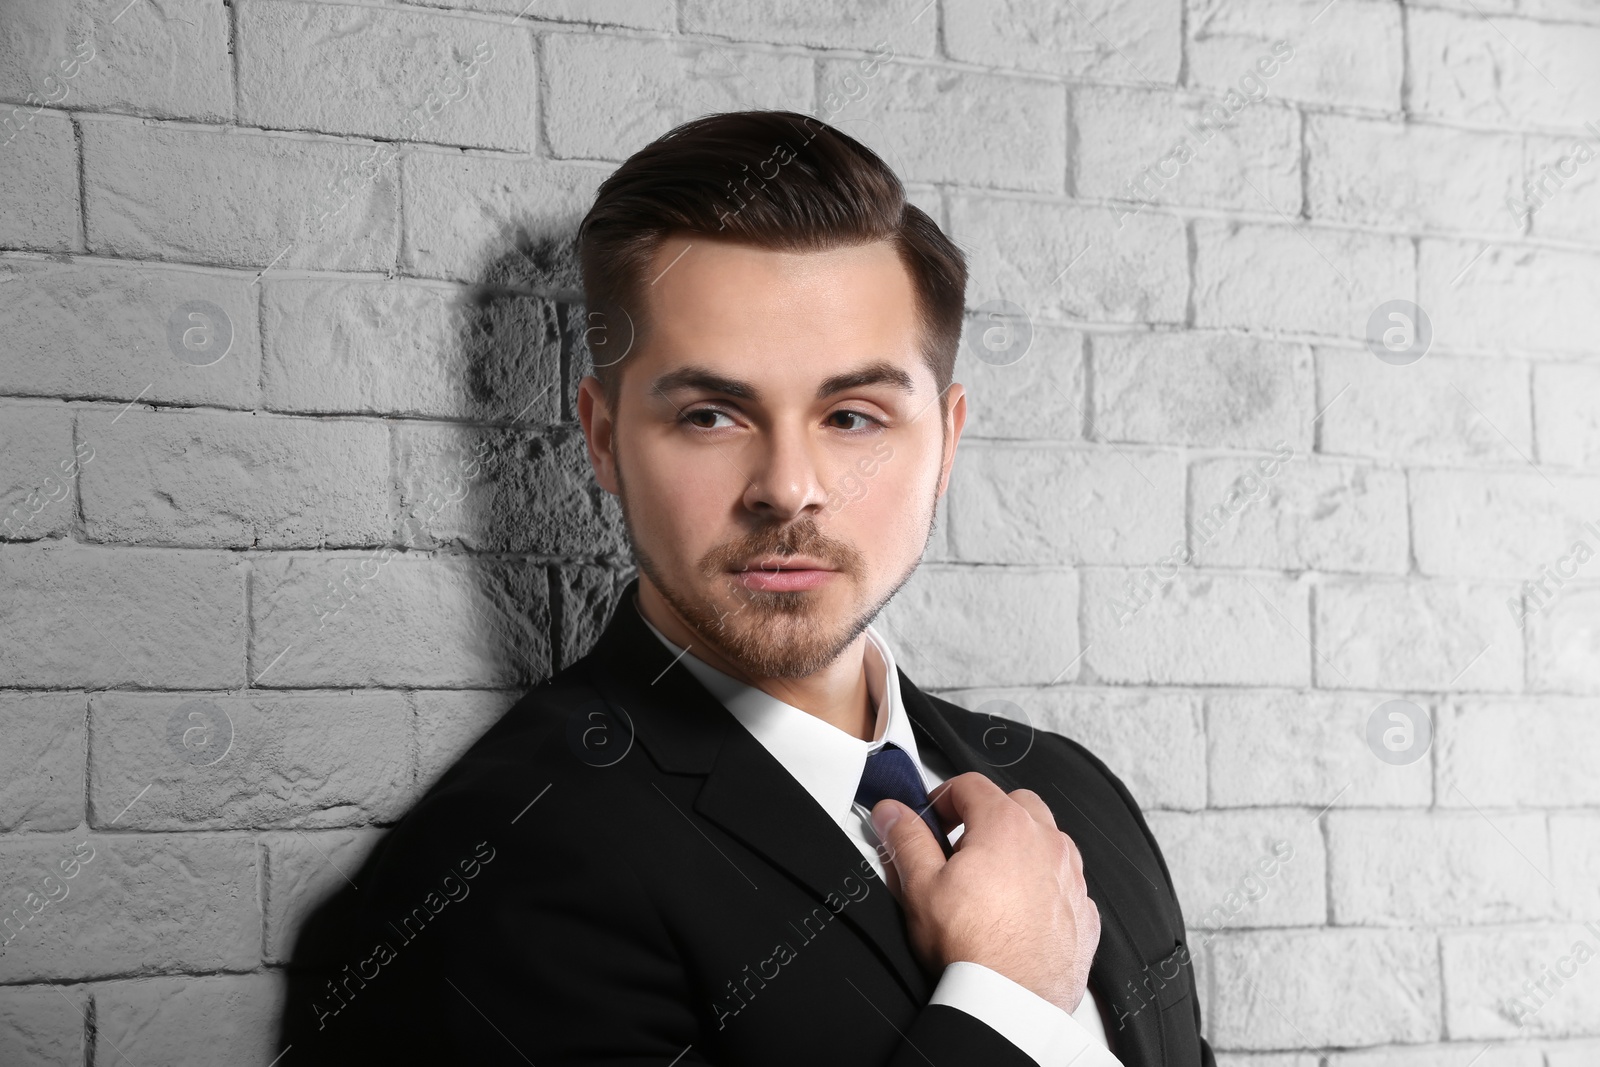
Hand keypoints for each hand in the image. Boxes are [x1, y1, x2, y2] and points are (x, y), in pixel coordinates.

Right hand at [871, 772, 1099, 1013]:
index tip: (930, 821)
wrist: (1013, 1003)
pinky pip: (1064, 883)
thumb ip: (906, 839)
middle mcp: (1047, 842)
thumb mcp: (920, 887)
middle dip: (987, 816)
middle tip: (959, 848)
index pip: (970, 785)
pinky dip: (1043, 888)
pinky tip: (1018, 913)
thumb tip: (893, 813)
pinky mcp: (1084, 912)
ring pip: (1047, 841)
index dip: (943, 798)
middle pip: (1016, 804)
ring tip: (990, 883)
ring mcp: (1072, 877)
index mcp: (1005, 825)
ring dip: (1020, 849)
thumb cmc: (972, 947)